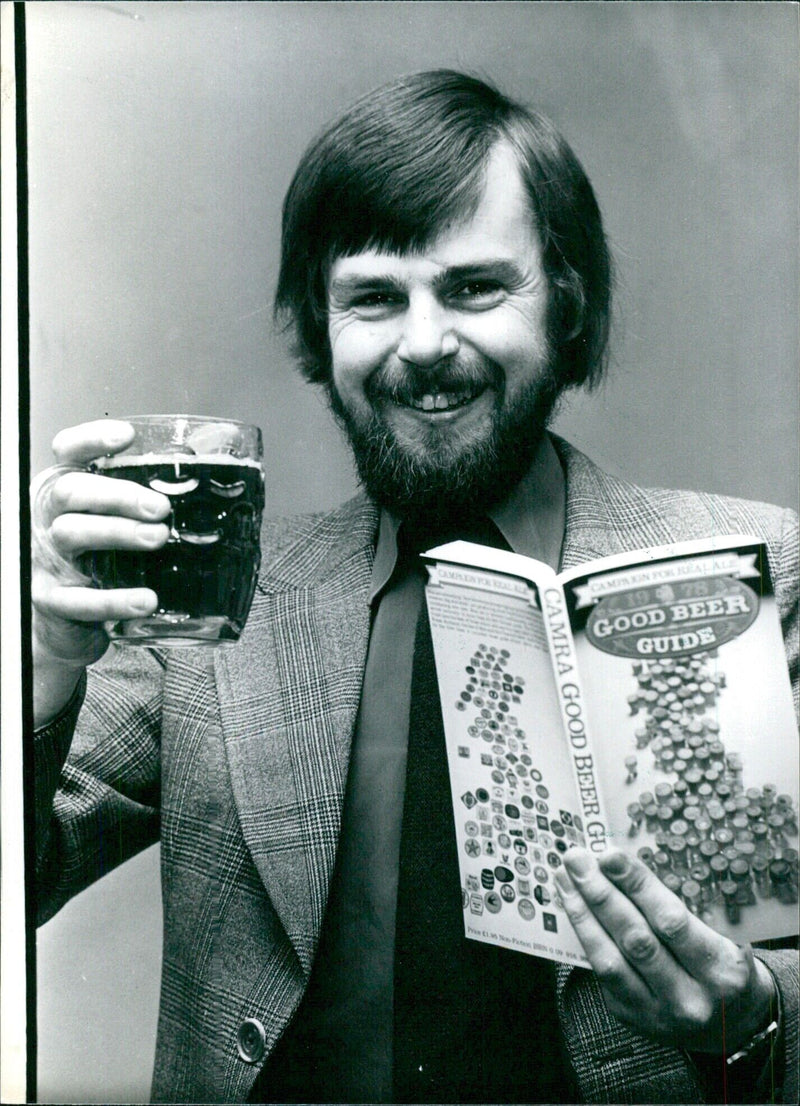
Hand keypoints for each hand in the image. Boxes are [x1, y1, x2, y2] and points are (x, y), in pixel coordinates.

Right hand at [31, 420, 170, 720]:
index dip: (91, 440)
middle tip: (161, 507)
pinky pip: (78, 599)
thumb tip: (214, 492)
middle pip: (71, 491)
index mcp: (66, 493)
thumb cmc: (98, 567)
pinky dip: (113, 600)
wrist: (64, 628)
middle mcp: (48, 518)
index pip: (67, 452)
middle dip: (118, 494)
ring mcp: (45, 558)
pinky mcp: (51, 601)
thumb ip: (144, 509)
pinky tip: (145, 600)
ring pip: (71, 533)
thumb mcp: (114, 530)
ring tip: (158, 538)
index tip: (127, 437)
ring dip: (118, 532)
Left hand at [555, 847, 776, 1055]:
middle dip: (601, 894)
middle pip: (636, 940)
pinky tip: (574, 906)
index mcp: (721, 970)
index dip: (637, 886)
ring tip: (565, 878)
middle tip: (577, 859)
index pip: (671, 921)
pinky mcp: (631, 1017)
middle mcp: (689, 998)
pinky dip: (585, 935)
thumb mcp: (720, 936)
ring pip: (610, 959)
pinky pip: (601, 973)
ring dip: (583, 913)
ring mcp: (657, 1013)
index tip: (610, 855)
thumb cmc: (722, 965)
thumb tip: (622, 866)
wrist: (731, 1023)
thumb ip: (676, 909)